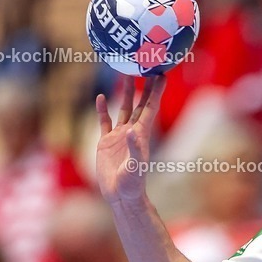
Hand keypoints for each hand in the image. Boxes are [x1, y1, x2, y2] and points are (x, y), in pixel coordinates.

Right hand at [95, 75, 165, 203]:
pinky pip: (105, 121)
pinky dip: (103, 110)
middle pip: (140, 104)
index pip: (150, 108)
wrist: (120, 195)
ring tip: (126, 74)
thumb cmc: (131, 184)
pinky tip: (100, 97)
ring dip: (125, 93)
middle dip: (144, 86)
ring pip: (123, 108)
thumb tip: (132, 130)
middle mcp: (132, 132)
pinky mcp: (106, 142)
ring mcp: (119, 136)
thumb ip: (134, 148)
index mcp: (142, 135)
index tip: (161, 74)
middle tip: (146, 66)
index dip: (156, 92)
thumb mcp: (135, 166)